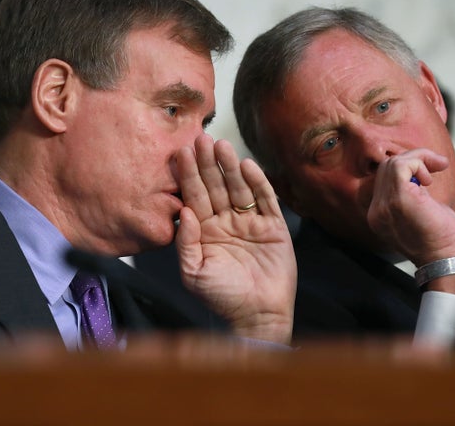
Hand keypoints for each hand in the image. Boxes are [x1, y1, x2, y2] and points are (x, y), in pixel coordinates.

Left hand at [175, 134, 295, 343]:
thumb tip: (184, 211)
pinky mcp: (273, 226)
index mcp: (205, 230)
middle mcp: (226, 222)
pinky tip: (247, 166)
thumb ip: (186, 242)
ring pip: (238, 188)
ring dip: (230, 167)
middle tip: (201, 139)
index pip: (194, 196)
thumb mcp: (194, 272)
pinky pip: (265, 199)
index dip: (188, 175)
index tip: (181, 152)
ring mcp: (250, 222)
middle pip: (215, 186)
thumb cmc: (223, 297)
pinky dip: (257, 182)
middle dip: (207, 164)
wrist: (258, 314)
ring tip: (222, 146)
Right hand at [367, 148, 454, 265]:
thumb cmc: (440, 239)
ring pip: (392, 163)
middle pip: (386, 167)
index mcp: (379, 215)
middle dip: (413, 159)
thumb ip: (410, 195)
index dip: (406, 169)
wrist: (447, 260)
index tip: (429, 173)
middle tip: (437, 166)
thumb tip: (417, 172)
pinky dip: (418, 161)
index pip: (383, 178)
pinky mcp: (399, 199)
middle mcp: (376, 211)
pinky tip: (430, 176)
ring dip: (418, 159)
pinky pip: (401, 165)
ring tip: (436, 168)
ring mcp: (384, 205)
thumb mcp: (418, 213)